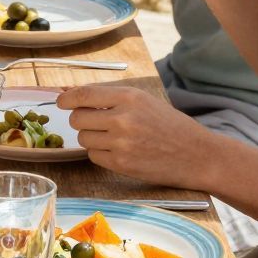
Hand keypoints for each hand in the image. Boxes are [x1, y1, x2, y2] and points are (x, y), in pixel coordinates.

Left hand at [55, 82, 214, 183]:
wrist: (196, 154)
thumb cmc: (169, 125)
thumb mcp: (143, 101)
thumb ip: (110, 97)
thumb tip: (70, 94)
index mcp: (129, 97)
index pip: (84, 95)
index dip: (67, 98)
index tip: (61, 101)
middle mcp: (123, 118)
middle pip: (77, 118)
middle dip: (81, 120)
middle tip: (95, 122)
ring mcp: (121, 143)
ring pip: (83, 138)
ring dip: (92, 138)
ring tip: (114, 137)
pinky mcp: (122, 164)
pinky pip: (94, 156)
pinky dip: (101, 153)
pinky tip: (119, 151)